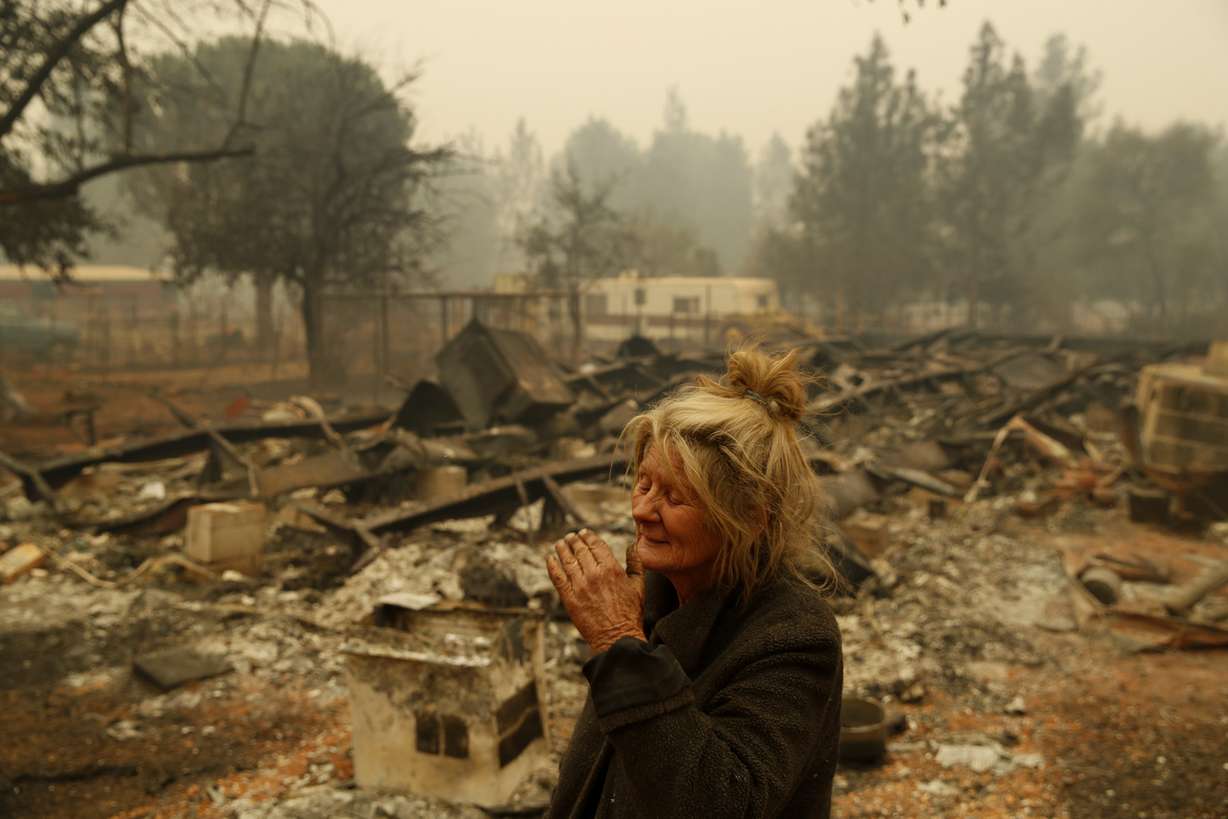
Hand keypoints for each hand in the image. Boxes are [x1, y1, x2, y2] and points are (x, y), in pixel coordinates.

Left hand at [546, 529, 646, 654]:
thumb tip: (632, 545)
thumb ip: (635, 563)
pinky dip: (552, 566)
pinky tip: (550, 559)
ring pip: (567, 561)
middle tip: (570, 536)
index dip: (588, 537)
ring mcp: (580, 587)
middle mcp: (594, 575)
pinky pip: (557, 578)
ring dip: (562, 549)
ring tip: (560, 544)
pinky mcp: (569, 599)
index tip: (584, 533)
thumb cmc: (630, 613)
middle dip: (574, 540)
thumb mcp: (639, 586)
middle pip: (580, 550)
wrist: (617, 637)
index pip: (596, 545)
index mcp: (611, 569)